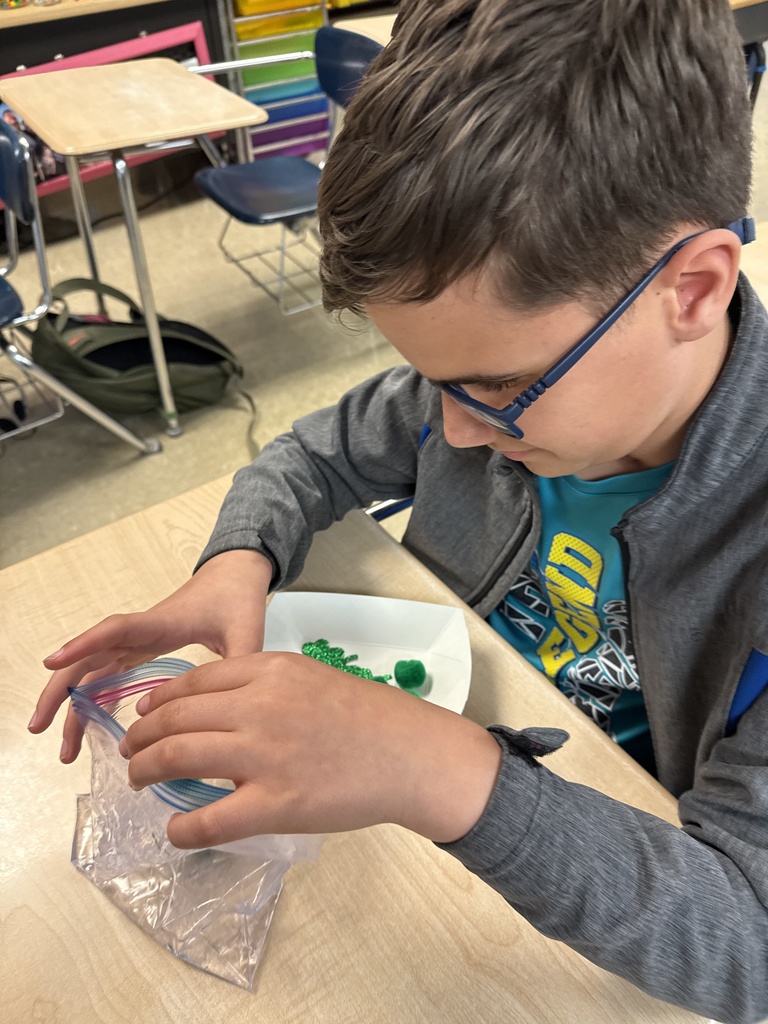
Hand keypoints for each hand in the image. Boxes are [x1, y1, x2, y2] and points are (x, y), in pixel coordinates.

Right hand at [30, 549, 273, 762]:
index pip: (115, 631)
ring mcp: (139, 641)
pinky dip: (96, 699)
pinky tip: (90, 728)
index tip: (51, 665)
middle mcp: (141, 631)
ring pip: (94, 671)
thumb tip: (236, 705)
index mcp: (161, 623)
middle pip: (88, 658)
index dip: (83, 645)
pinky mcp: (144, 648)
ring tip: (65, 750)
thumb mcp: (246, 630)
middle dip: (59, 692)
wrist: (236, 573)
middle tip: (38, 728)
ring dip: (73, 706)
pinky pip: (110, 674)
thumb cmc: (237, 597)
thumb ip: (240, 663)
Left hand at [118, 652, 502, 846]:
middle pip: (176, 718)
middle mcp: (259, 706)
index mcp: (268, 671)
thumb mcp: (310, 677)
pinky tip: (175, 831)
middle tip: (131, 752)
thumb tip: (212, 708)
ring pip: (179, 758)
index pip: (192, 683)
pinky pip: (209, 820)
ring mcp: (266, 755)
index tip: (145, 716)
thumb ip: (261, 685)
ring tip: (138, 780)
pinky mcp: (277, 804)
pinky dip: (182, 828)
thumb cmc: (368, 716)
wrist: (412, 753)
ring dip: (147, 771)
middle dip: (142, 737)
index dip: (158, 703)